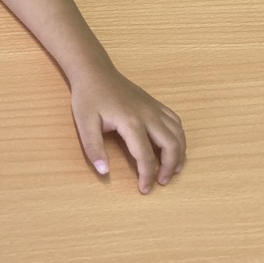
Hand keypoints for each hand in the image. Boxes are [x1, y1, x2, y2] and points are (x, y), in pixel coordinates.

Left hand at [70, 66, 184, 193]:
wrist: (95, 72)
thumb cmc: (88, 98)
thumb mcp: (84, 124)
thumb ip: (93, 148)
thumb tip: (104, 172)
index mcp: (131, 122)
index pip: (145, 156)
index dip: (146, 176)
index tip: (144, 190)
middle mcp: (149, 115)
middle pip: (171, 145)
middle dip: (169, 167)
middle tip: (161, 182)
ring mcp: (155, 108)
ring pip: (178, 134)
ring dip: (179, 154)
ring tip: (172, 170)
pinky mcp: (156, 104)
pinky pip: (176, 122)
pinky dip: (179, 137)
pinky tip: (173, 147)